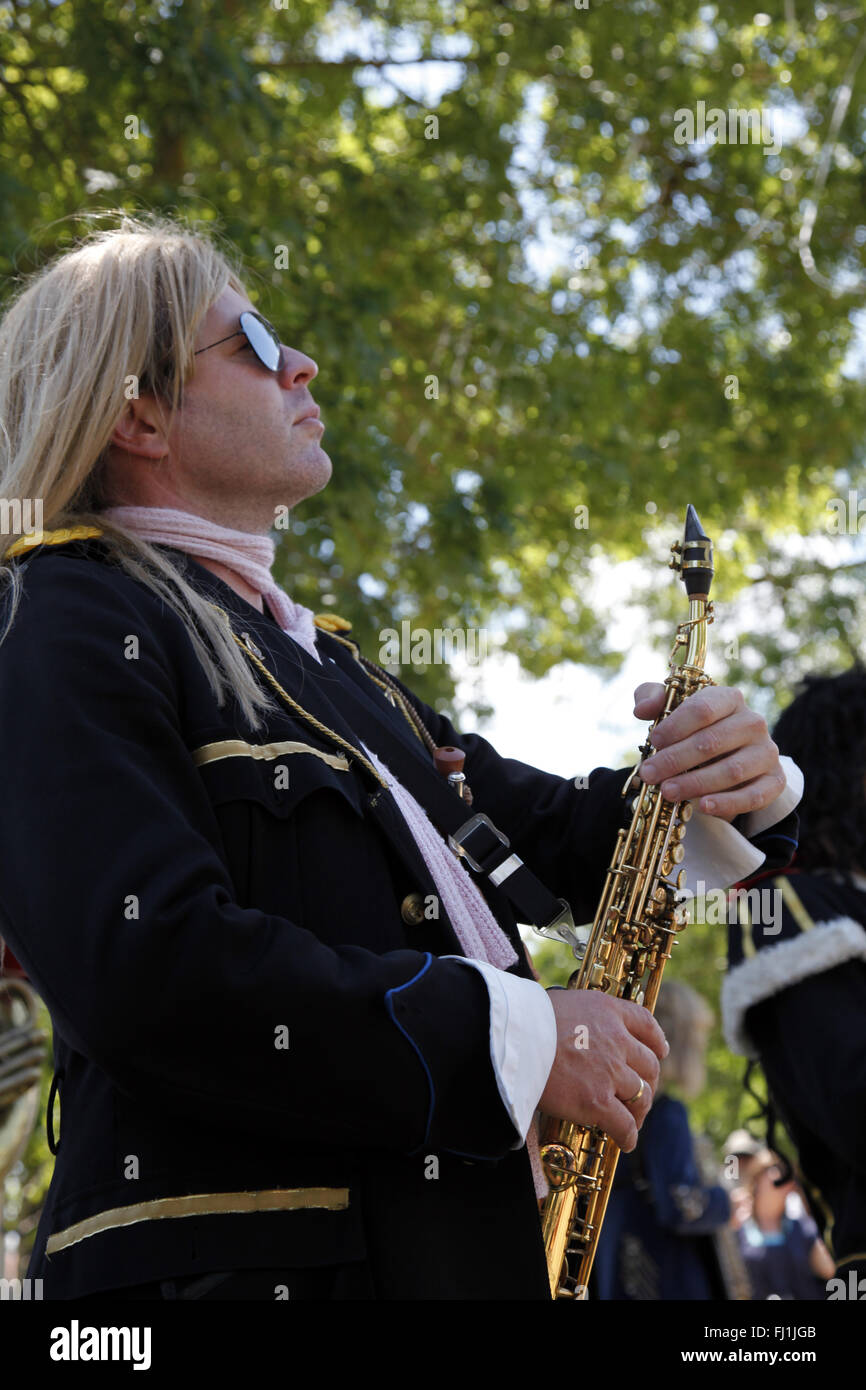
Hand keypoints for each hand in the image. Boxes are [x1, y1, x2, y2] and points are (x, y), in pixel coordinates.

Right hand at [539, 990, 667, 1151]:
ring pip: (641, 1096)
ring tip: (631, 1120)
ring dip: (639, 1110)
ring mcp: (610, 1071)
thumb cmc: (524, 1021)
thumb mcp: (561, 1004)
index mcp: (607, 1011)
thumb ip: (580, 1018)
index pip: (645, 1024)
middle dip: (648, 1081)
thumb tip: (575, 1032)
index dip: (656, 1041)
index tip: (660, 1051)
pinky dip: (628, 1136)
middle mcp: (616, 1039)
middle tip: (639, 1093)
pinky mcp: (598, 1101)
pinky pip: (625, 1125)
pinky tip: (625, 1142)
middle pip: (648, 1064)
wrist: (513, 1038)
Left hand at [633, 683, 784, 823]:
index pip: (703, 709)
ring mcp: (766, 752)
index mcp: (729, 699)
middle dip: (676, 760)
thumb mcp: (670, 708)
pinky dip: (728, 803)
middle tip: (650, 774)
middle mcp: (753, 722)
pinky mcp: (774, 781)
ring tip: (668, 792)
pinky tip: (704, 807)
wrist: (727, 757)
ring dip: (696, 784)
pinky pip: (754, 795)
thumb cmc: (693, 728)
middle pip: (712, 742)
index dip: (675, 726)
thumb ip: (651, 697)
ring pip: (731, 770)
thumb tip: (641, 710)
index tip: (653, 741)